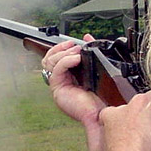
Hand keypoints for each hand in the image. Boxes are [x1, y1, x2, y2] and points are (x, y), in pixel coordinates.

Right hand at [42, 35, 106, 150]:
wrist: (102, 112)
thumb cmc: (101, 96)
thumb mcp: (95, 69)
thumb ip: (90, 53)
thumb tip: (88, 38)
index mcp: (68, 75)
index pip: (54, 57)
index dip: (61, 47)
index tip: (73, 43)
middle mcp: (61, 80)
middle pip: (48, 58)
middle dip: (60, 48)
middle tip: (73, 46)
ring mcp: (58, 85)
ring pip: (49, 62)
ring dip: (64, 53)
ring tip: (77, 53)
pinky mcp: (58, 89)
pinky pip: (57, 70)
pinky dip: (66, 61)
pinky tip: (77, 60)